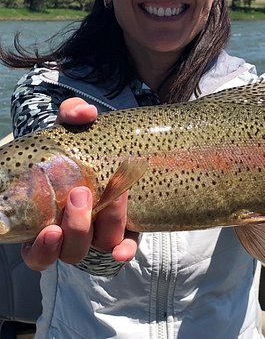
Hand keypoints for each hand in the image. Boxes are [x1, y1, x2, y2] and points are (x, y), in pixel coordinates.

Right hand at [21, 98, 137, 270]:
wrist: (108, 150)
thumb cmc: (79, 146)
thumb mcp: (71, 131)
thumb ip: (72, 116)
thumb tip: (85, 113)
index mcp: (49, 221)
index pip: (39, 251)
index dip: (43, 248)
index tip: (51, 230)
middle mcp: (73, 233)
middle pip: (73, 250)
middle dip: (77, 226)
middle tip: (81, 194)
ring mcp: (100, 233)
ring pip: (100, 246)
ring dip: (107, 226)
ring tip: (115, 195)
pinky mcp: (125, 229)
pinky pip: (124, 247)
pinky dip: (124, 250)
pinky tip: (125, 250)